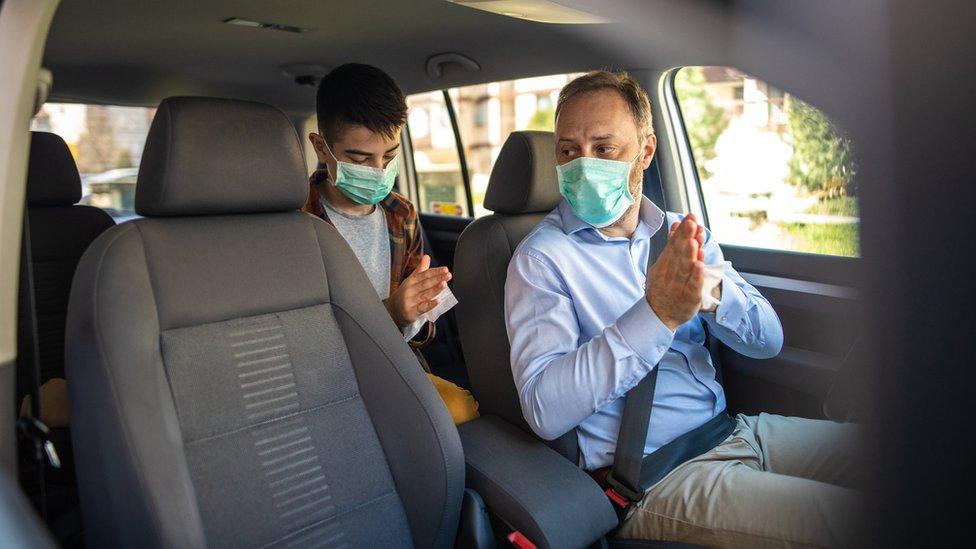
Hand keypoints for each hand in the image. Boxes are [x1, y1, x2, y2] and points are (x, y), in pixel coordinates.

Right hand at [384, 255, 450, 327]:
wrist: (393, 311)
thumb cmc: (406, 294)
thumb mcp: (411, 281)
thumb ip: (421, 270)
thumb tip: (427, 257)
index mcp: (410, 281)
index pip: (424, 275)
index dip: (435, 272)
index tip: (445, 269)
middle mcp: (409, 290)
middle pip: (425, 283)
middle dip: (437, 279)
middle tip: (448, 275)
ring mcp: (410, 301)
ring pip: (425, 295)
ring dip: (435, 289)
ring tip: (444, 284)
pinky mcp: (411, 312)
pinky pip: (422, 308)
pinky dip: (430, 304)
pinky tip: (438, 301)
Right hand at [646, 214, 705, 330]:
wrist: (658, 315)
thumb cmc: (663, 288)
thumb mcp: (662, 266)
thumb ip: (671, 246)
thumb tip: (676, 226)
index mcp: (664, 265)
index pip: (673, 245)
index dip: (681, 231)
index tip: (688, 218)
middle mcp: (670, 274)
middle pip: (678, 254)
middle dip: (685, 238)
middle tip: (692, 223)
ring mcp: (679, 286)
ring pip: (684, 269)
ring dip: (690, 254)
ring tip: (694, 241)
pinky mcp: (689, 298)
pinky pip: (692, 286)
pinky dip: (696, 276)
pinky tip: (700, 265)